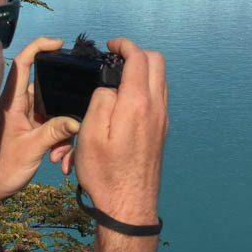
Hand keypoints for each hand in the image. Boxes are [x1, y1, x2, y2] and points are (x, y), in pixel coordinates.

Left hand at [0, 37, 80, 208]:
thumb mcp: (31, 150)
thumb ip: (55, 132)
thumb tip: (78, 120)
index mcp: (12, 101)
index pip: (23, 63)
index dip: (40, 46)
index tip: (59, 43)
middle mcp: (19, 104)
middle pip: (48, 90)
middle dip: (64, 108)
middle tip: (71, 131)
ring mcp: (26, 117)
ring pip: (54, 111)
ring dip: (62, 131)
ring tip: (59, 155)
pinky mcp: (31, 128)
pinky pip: (52, 125)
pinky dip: (59, 140)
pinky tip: (58, 159)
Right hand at [74, 38, 168, 223]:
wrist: (128, 206)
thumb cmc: (105, 173)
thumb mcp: (89, 133)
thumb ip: (101, 99)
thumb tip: (111, 86)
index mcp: (137, 103)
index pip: (139, 58)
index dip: (124, 44)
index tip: (111, 44)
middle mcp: (156, 107)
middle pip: (158, 62)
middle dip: (138, 52)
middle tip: (116, 57)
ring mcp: (162, 119)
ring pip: (160, 79)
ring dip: (143, 70)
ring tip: (118, 77)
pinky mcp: (162, 130)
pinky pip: (159, 96)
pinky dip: (146, 87)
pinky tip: (126, 99)